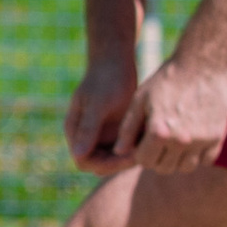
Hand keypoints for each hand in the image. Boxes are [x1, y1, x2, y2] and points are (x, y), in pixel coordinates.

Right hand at [65, 50, 137, 170]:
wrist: (117, 61)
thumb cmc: (105, 79)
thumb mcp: (98, 104)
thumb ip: (89, 129)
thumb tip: (79, 155)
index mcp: (76, 131)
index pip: (84, 161)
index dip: (104, 164)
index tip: (126, 157)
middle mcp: (87, 136)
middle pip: (100, 165)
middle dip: (119, 163)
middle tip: (142, 154)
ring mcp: (101, 135)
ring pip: (114, 159)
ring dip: (129, 158)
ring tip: (148, 147)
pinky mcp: (116, 131)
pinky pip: (125, 149)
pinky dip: (135, 148)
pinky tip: (150, 141)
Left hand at [101, 51, 226, 175]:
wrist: (203, 63)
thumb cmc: (168, 78)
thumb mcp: (141, 99)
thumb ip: (128, 128)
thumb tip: (119, 151)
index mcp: (158, 132)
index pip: (144, 161)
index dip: (141, 152)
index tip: (145, 139)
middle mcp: (180, 140)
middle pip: (164, 168)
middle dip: (158, 157)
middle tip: (160, 140)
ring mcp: (201, 140)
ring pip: (185, 168)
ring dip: (178, 159)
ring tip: (176, 141)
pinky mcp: (217, 137)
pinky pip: (206, 160)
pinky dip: (198, 155)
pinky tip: (193, 139)